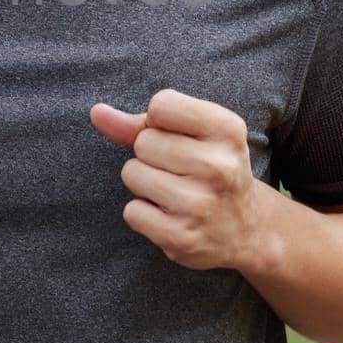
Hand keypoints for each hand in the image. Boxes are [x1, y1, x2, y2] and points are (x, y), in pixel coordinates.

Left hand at [90, 89, 266, 272]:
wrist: (245, 230)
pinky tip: (171, 216)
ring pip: (132, 173)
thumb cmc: (211, 169)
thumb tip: (96, 112)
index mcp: (228, 130)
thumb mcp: (194, 135)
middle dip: (152, 155)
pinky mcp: (181, 237)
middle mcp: (219, 166)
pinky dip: (143, 213)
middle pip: (143, 141)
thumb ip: (142, 121)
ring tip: (176, 193)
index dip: (160, 122)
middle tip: (182, 171)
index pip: (161, 105)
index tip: (182, 138)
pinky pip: (131, 211)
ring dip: (145, 183)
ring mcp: (200, 204)